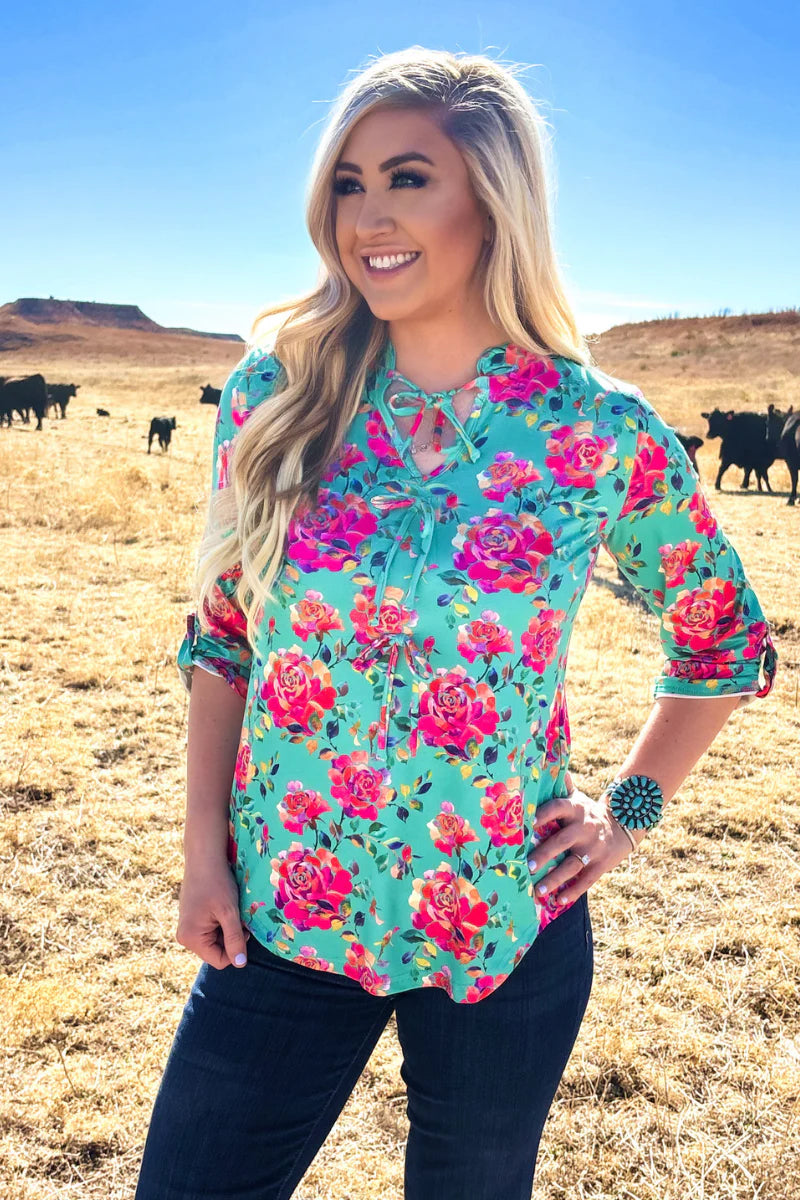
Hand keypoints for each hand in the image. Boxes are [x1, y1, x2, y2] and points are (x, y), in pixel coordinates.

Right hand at [176, 857, 250, 969]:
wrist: (204, 858)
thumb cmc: (217, 883)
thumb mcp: (229, 912)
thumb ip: (234, 939)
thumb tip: (240, 964)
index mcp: (191, 938)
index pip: (220, 961)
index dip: (236, 950)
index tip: (244, 929)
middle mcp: (185, 937)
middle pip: (216, 951)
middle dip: (231, 938)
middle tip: (238, 917)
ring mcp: (187, 928)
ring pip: (215, 940)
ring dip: (227, 929)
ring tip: (230, 910)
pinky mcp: (191, 919)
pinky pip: (210, 930)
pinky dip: (221, 922)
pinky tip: (223, 906)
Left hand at [528, 770, 636, 905]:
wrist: (623, 826)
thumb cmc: (587, 812)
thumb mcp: (576, 797)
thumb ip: (560, 785)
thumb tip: (543, 761)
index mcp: (574, 808)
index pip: (557, 807)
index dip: (543, 814)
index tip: (527, 823)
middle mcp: (583, 827)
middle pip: (562, 841)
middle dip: (545, 853)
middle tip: (527, 865)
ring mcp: (593, 847)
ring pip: (573, 864)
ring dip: (555, 878)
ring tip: (538, 889)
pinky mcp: (601, 864)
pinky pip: (586, 880)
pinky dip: (572, 892)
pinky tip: (558, 901)